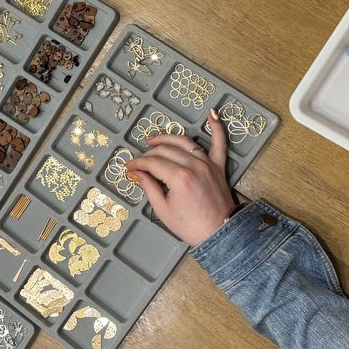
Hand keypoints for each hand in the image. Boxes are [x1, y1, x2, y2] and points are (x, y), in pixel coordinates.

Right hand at [125, 113, 236, 248]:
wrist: (219, 233)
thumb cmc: (190, 225)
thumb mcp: (162, 209)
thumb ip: (149, 187)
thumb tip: (137, 173)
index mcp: (178, 177)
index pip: (152, 163)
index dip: (137, 164)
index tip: (128, 167)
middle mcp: (193, 165)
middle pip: (165, 151)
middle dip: (148, 154)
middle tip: (139, 162)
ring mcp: (207, 163)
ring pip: (184, 142)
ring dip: (167, 137)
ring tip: (153, 140)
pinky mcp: (218, 166)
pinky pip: (219, 143)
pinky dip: (216, 127)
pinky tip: (211, 115)